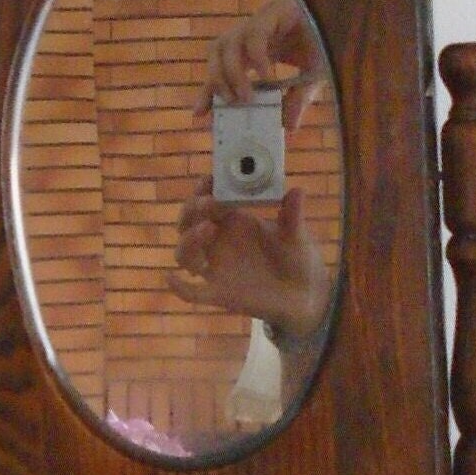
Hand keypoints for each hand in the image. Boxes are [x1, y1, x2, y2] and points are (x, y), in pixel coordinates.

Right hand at [166, 182, 330, 341]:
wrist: (304, 295)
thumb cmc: (297, 259)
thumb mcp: (297, 236)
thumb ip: (293, 216)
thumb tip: (297, 191)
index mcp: (234, 221)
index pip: (208, 198)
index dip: (204, 188)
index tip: (211, 179)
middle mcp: (218, 242)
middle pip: (188, 222)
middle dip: (193, 209)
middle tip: (210, 203)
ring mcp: (216, 268)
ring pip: (185, 253)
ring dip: (188, 240)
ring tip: (208, 228)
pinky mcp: (219, 293)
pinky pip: (193, 293)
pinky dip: (179, 287)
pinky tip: (171, 278)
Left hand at [194, 0, 323, 131]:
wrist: (349, 17)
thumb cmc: (329, 42)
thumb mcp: (311, 79)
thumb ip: (297, 100)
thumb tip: (289, 128)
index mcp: (256, 47)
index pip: (222, 68)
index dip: (209, 90)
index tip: (199, 114)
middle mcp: (253, 33)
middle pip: (216, 53)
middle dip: (216, 81)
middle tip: (231, 104)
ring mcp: (262, 21)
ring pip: (227, 43)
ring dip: (232, 74)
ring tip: (246, 97)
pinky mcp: (275, 12)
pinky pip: (254, 36)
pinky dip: (256, 58)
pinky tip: (266, 75)